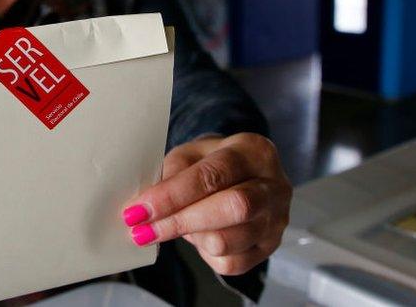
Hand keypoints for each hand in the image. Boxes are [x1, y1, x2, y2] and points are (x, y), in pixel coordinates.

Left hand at [120, 133, 291, 275]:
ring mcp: (277, 219)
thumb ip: (171, 175)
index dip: (172, 196)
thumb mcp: (190, 154)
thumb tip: (144, 207)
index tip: (139, 210)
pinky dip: (205, 254)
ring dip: (190, 238)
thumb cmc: (212, 162)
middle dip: (180, 221)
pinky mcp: (270, 247)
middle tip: (144, 230)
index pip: (213, 175)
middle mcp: (274, 185)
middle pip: (232, 208)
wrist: (244, 175)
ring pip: (228, 241)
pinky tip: (198, 237)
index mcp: (252, 151)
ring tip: (174, 226)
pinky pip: (231, 263)